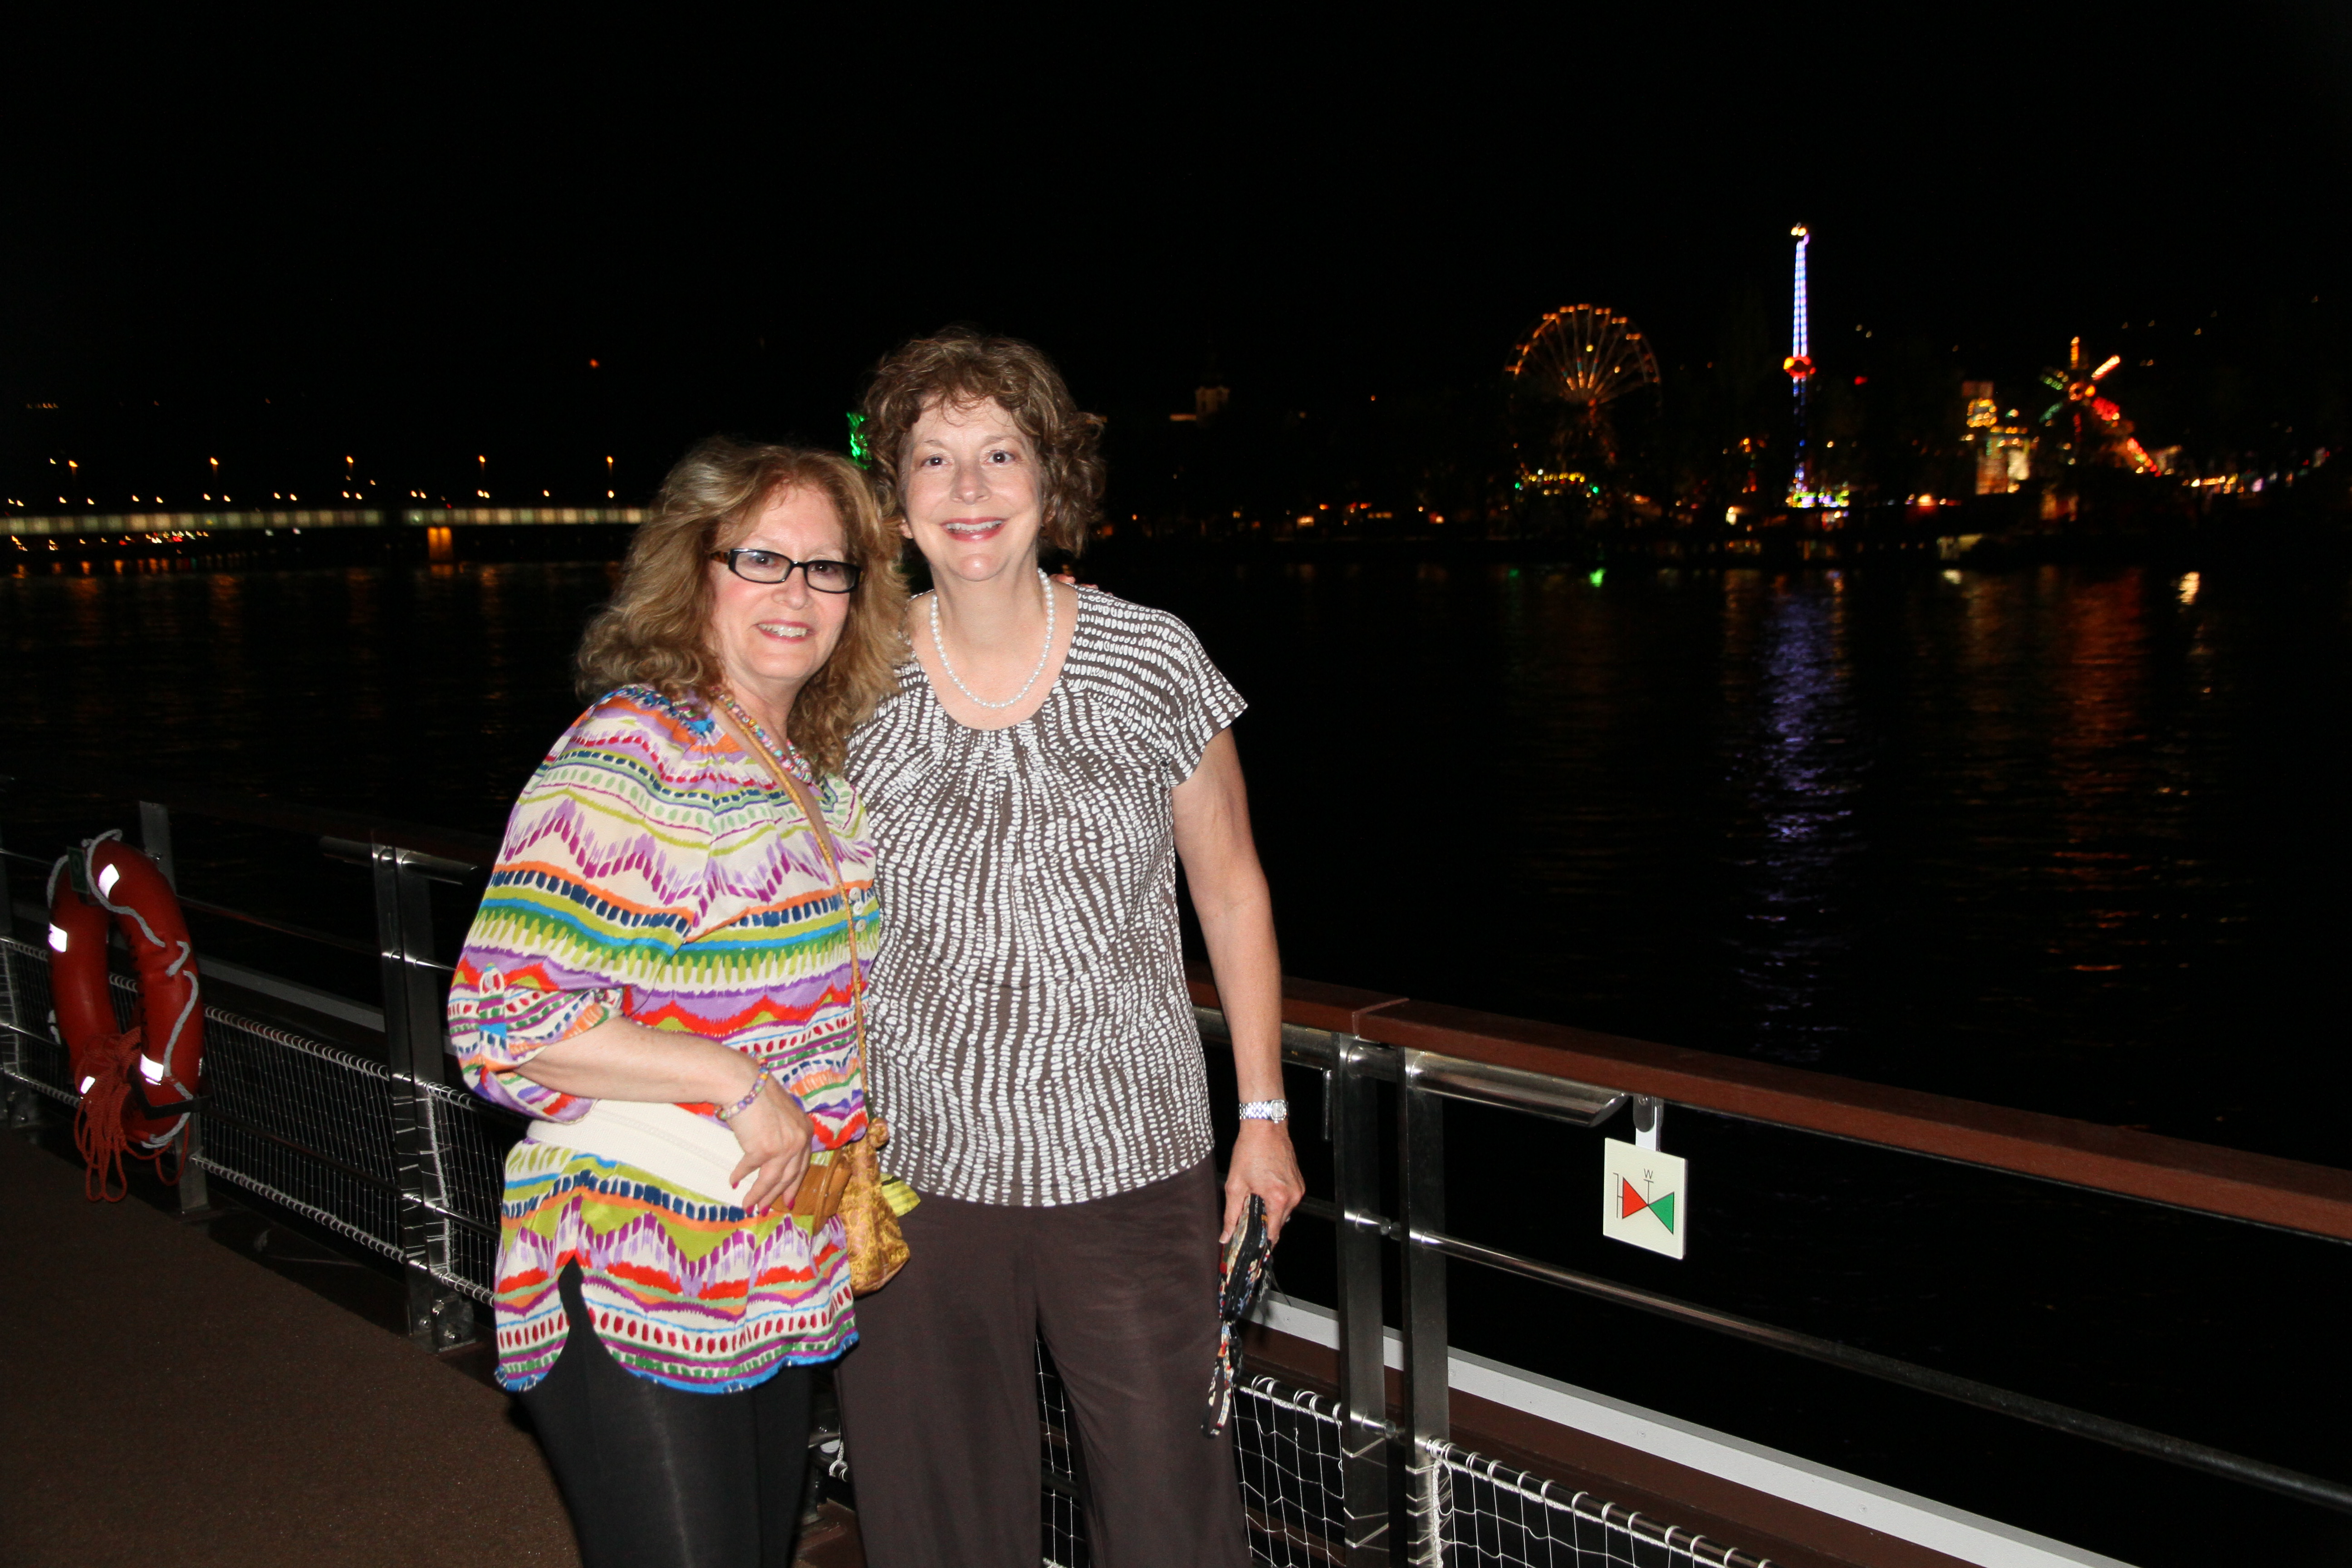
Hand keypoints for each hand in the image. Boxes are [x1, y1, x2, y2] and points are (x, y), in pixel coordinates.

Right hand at [726, 1075, 813, 1215]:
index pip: (803, 1164)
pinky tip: (734, 1182)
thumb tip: (774, 1153)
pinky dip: (740, 1176)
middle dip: (776, 1194)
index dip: (794, 1183)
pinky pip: (749, 1169)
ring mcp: (783, 1148)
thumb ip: (784, 1133)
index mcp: (805, 1131)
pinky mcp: (763, 1150)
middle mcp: (799, 1141)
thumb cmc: (759, 1094)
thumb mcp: (782, 1114)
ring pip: (771, 1180)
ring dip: (758, 1195)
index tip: (788, 1199)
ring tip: (748, 1205)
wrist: (745, 1084)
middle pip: (789, 1176)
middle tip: (766, 1208)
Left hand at [1223, 1119, 1305, 1243]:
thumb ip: (1231, 1214)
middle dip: (1264, 1224)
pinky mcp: (1298, 1182)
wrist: (1265, 1127)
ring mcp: (1298, 1188)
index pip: (1274, 1233)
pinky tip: (1264, 1188)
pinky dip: (1276, 1199)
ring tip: (1254, 1198)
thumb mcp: (1235, 1185)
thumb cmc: (1250, 1151)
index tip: (1251, 1246)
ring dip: (1270, 1210)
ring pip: (1283, 1211)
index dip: (1261, 1242)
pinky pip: (1287, 1199)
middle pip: (1279, 1223)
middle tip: (1247, 1218)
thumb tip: (1226, 1236)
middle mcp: (1292, 1196)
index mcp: (1278, 1198)